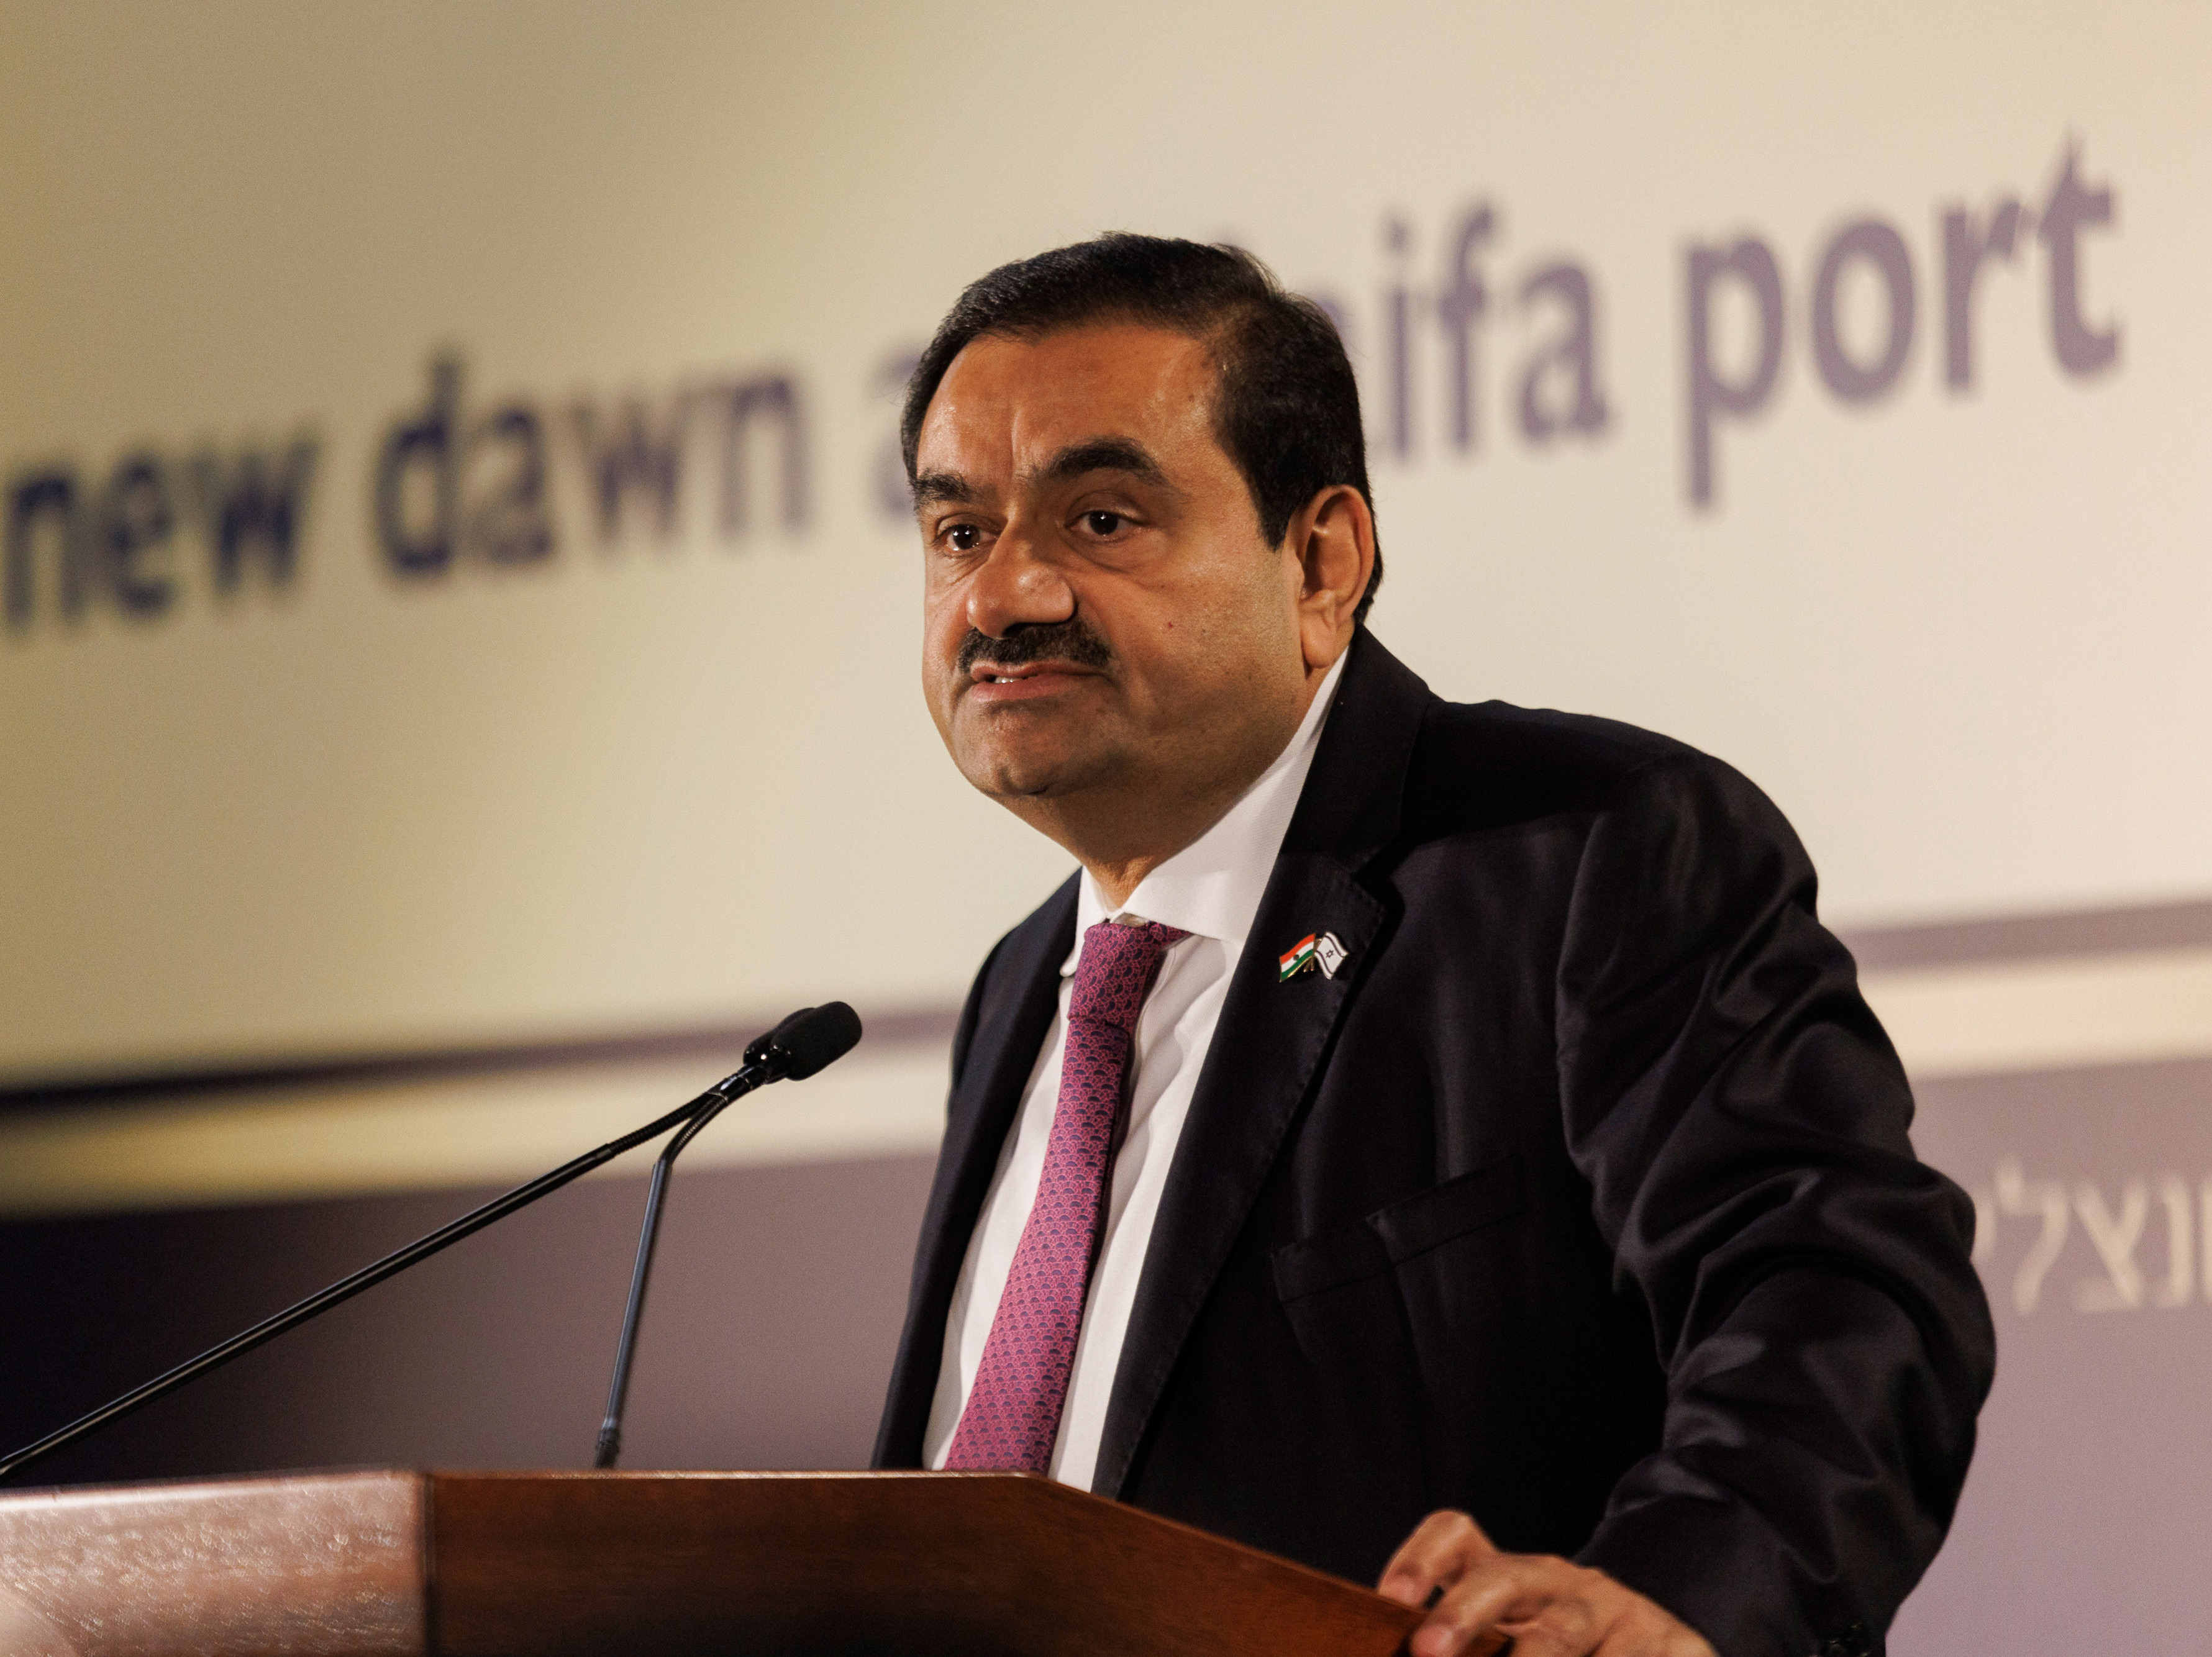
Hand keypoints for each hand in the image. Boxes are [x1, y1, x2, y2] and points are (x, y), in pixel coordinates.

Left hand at [1378, 1510, 1717, 1656]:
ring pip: (1567, 1631)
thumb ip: (1467, 1642)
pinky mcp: (1678, 1647)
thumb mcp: (1518, 1639)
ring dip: (1534, 1656)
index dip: (1422, 1558)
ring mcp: (1624, 1616)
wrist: (1671, 1644)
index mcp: (1518, 1580)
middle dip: (1463, 1613)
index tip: (1391, 1597)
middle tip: (1427, 1652)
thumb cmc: (1574, 1655)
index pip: (1459, 1538)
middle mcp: (1566, 1587)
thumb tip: (1411, 1652)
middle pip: (1509, 1579)